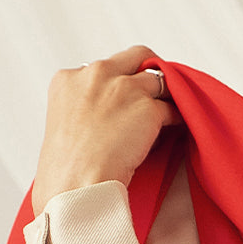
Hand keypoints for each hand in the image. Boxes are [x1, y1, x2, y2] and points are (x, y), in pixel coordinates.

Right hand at [31, 44, 179, 215]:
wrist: (75, 186)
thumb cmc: (66, 170)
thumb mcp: (63, 123)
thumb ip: (84, 106)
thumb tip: (109, 111)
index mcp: (67, 79)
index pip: (103, 67)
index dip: (119, 81)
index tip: (125, 97)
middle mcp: (95, 75)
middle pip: (136, 57)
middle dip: (149, 71)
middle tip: (159, 91)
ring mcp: (123, 89)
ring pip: (159, 79)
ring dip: (166, 94)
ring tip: (172, 110)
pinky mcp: (147, 108)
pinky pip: (173, 107)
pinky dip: (178, 116)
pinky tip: (179, 126)